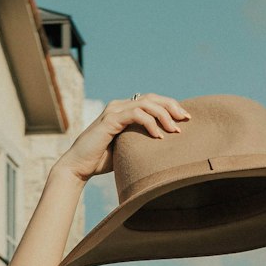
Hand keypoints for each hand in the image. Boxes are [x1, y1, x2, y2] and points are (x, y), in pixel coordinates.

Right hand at [54, 94, 190, 182]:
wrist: (79, 166)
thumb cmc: (101, 161)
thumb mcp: (127, 148)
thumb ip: (141, 141)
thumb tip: (164, 147)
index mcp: (124, 110)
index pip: (151, 101)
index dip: (170, 106)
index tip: (185, 119)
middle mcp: (119, 106)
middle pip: (152, 98)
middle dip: (172, 106)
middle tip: (186, 119)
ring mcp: (114, 111)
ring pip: (146, 104)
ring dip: (164, 115)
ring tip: (175, 130)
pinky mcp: (110, 120)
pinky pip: (136, 115)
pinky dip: (150, 123)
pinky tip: (158, 136)